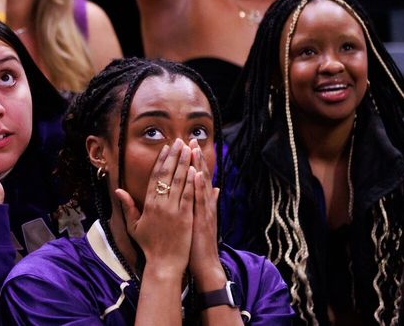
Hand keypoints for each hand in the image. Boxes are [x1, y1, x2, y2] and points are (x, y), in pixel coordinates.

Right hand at [115, 139, 195, 274]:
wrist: (164, 264)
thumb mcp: (134, 226)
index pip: (155, 177)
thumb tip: (119, 190)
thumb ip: (128, 206)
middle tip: (180, 141)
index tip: (167, 148)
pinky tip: (195, 169)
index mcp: (148, 205)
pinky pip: (189, 195)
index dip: (161, 161)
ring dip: (185, 163)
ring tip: (189, 149)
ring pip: (179, 181)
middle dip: (175, 156)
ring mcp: (173, 210)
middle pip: (167, 175)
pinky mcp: (186, 217)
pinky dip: (192, 182)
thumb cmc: (149, 246)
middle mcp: (160, 204)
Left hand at [187, 140, 225, 290]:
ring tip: (193, 149)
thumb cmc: (199, 242)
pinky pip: (200, 200)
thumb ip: (210, 203)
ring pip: (201, 184)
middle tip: (190, 139)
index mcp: (202, 203)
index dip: (194, 161)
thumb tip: (215, 188)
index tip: (188, 146)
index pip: (197, 178)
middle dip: (195, 158)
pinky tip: (196, 174)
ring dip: (198, 166)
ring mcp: (205, 210)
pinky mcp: (202, 219)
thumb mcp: (204, 220)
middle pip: (200, 176)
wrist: (205, 263)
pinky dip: (199, 186)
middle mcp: (205, 204)